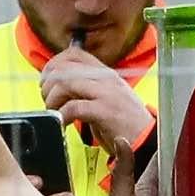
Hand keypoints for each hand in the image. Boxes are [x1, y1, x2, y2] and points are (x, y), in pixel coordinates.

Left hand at [42, 47, 158, 156]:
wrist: (147, 141)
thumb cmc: (124, 124)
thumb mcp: (107, 98)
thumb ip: (87, 88)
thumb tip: (59, 85)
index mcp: (105, 73)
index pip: (74, 54)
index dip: (54, 64)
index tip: (47, 81)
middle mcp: (106, 78)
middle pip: (64, 68)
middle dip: (48, 84)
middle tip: (47, 100)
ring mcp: (107, 93)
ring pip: (66, 83)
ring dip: (52, 99)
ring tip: (54, 112)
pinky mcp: (106, 112)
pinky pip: (74, 107)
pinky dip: (62, 115)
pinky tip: (63, 123)